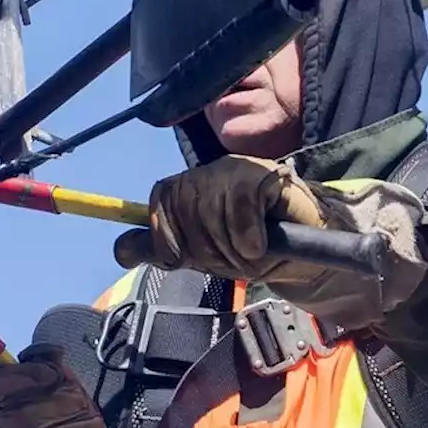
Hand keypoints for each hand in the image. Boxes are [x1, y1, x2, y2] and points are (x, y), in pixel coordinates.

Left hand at [113, 157, 427, 328]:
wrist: (308, 253)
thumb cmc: (254, 250)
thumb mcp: (201, 253)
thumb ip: (162, 249)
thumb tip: (119, 250)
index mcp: (192, 187)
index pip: (161, 198)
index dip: (166, 234)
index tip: (182, 258)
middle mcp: (212, 172)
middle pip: (184, 208)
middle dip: (205, 248)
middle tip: (229, 256)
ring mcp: (240, 170)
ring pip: (211, 211)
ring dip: (230, 247)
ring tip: (250, 250)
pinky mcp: (267, 174)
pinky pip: (241, 206)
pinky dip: (249, 236)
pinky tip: (261, 243)